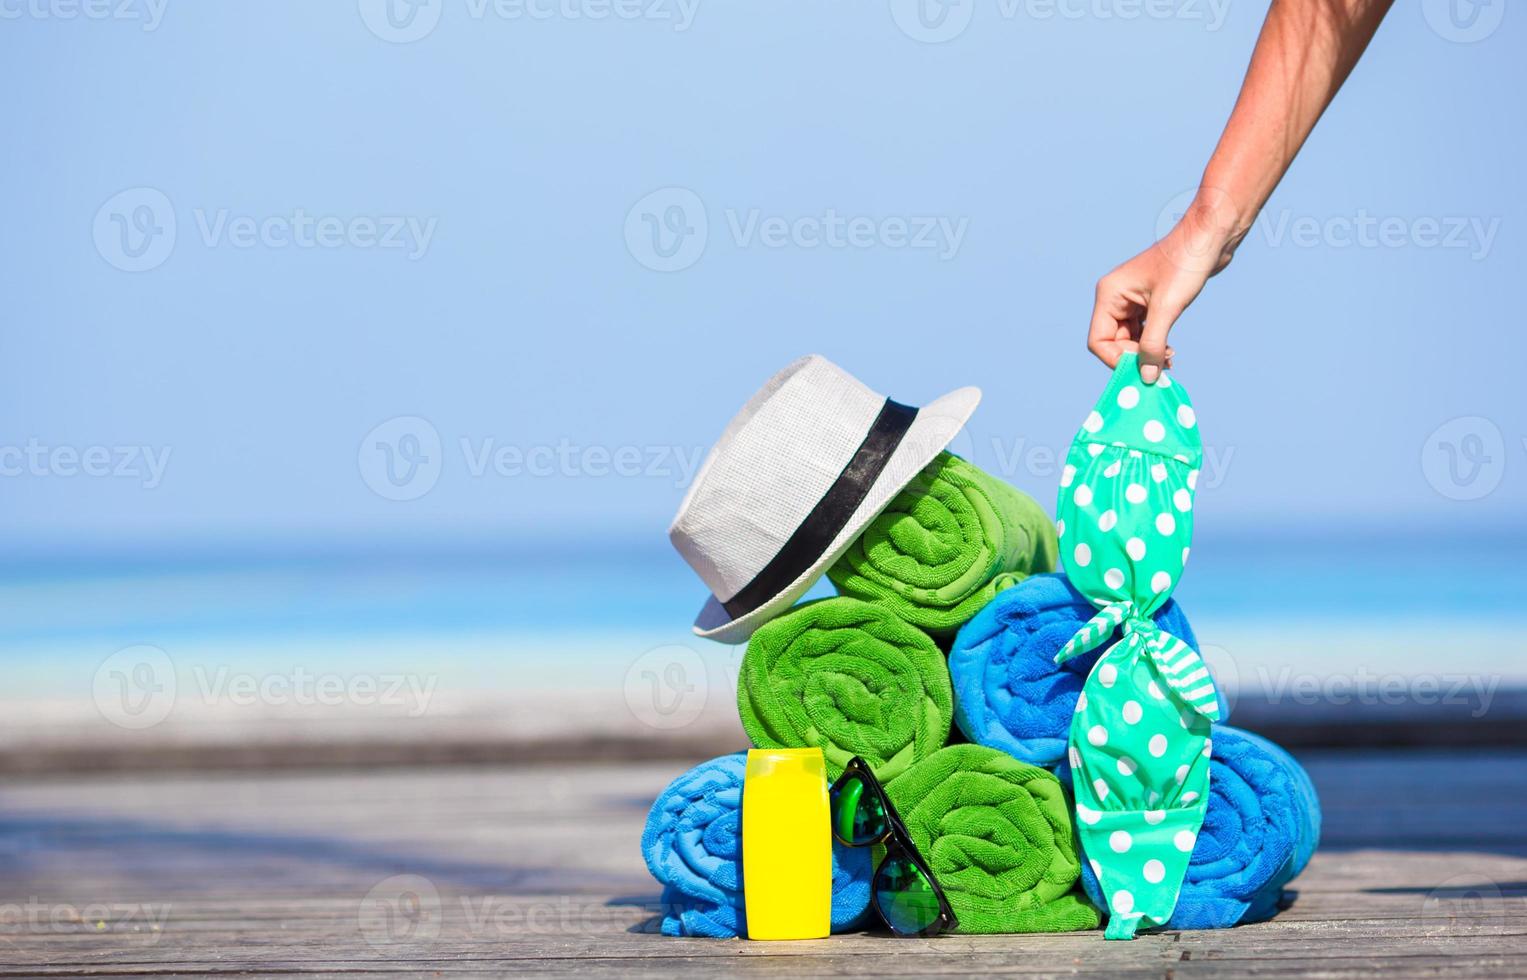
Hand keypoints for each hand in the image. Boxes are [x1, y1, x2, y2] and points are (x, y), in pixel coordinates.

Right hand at [1088, 192, 1243, 382]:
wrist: (1211, 236)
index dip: (1117, 359)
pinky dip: (1154, 344)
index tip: (1144, 368)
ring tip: (1170, 358)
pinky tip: (1170, 350)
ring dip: (1146, 353)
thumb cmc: (1186, 263)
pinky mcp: (1149, 301)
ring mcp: (1132, 300)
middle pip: (1113, 343)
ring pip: (1128, 340)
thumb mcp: (1167, 308)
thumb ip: (1153, 344)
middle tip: (1162, 367)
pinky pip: (1143, 332)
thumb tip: (1147, 377)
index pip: (1099, 341)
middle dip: (1135, 357)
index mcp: (1109, 294)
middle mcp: (1115, 297)